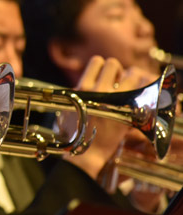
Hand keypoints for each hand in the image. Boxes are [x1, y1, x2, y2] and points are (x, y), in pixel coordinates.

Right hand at [63, 56, 145, 180]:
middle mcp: (99, 91)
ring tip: (132, 88)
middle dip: (118, 70)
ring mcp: (116, 100)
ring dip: (134, 78)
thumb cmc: (76, 133)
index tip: (106, 76)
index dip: (103, 66)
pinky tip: (141, 96)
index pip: (97, 61)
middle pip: (114, 64)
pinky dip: (145, 89)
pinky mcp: (129, 111)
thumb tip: (83, 82)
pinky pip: (143, 90)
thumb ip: (76, 92)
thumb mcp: (69, 108)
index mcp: (83, 89)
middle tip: (120, 82)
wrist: (88, 153)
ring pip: (133, 73)